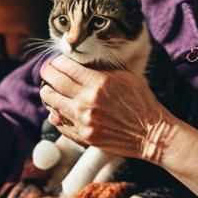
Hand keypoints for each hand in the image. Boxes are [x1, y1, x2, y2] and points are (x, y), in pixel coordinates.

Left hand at [39, 56, 174, 162]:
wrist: (150, 132)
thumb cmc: (141, 102)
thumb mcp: (125, 76)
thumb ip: (102, 68)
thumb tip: (81, 60)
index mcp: (98, 83)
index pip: (66, 67)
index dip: (56, 62)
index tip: (55, 61)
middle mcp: (87, 101)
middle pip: (54, 83)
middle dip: (46, 73)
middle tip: (46, 71)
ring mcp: (84, 121)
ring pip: (52, 103)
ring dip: (48, 94)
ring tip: (49, 90)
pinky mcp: (84, 136)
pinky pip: (60, 124)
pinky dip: (56, 115)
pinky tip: (58, 110)